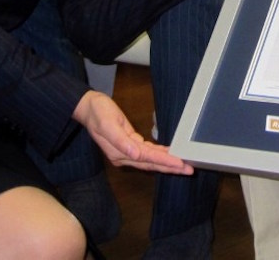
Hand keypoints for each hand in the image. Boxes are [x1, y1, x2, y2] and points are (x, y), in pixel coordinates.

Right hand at [73, 91, 193, 174]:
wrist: (90, 108)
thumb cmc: (98, 114)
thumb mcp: (108, 125)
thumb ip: (120, 141)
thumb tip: (135, 155)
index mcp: (119, 153)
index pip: (147, 159)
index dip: (164, 161)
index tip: (179, 164)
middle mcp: (124, 156)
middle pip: (151, 163)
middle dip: (170, 167)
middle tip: (188, 170)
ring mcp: (126, 152)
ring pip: (151, 159)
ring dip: (167, 162)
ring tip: (183, 165)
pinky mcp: (130, 144)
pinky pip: (148, 152)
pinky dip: (159, 154)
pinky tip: (169, 154)